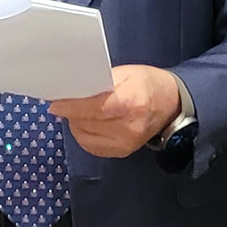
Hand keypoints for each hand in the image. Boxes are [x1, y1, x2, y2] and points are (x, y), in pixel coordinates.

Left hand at [49, 64, 183, 157]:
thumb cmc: (147, 84)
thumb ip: (99, 81)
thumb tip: (72, 89)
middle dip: (72, 112)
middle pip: (87, 122)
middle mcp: (129, 127)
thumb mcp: (125, 73)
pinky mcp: (121, 152)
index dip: (72, 106)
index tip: (55, 103)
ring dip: (76, 122)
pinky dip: (83, 133)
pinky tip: (87, 122)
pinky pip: (90, 145)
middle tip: (65, 100)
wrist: (171, 104)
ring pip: (85, 135)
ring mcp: (125, 143)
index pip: (95, 108)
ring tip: (79, 110)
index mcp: (131, 103)